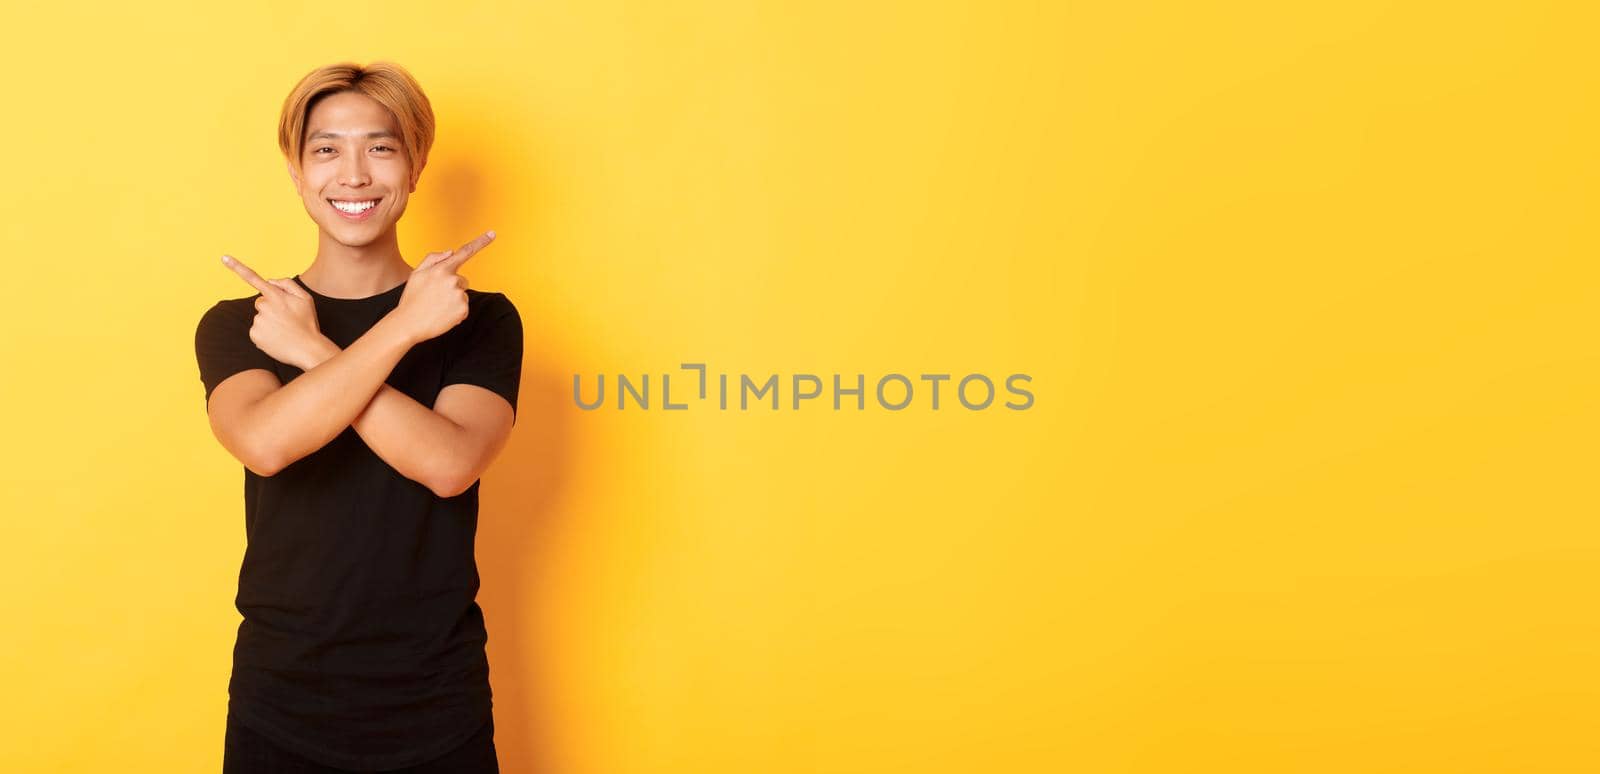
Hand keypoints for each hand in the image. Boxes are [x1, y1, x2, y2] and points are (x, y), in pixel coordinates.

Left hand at [221, 254, 327, 370]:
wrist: (307, 349)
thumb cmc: (307, 323)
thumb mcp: (305, 298)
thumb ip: (287, 284)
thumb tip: (269, 281)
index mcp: (275, 295)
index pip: (254, 278)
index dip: (237, 267)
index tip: (224, 257)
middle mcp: (264, 306)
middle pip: (261, 302)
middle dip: (271, 307)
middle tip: (287, 319)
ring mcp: (258, 321)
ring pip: (260, 317)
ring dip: (270, 322)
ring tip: (284, 330)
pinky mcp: (254, 335)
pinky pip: (257, 331)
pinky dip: (266, 334)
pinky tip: (277, 338)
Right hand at [393, 230, 495, 343]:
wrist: (408, 324)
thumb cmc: (412, 298)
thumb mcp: (416, 274)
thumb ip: (433, 258)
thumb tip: (451, 252)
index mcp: (441, 269)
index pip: (464, 252)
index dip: (480, 242)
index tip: (492, 233)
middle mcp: (453, 280)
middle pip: (462, 280)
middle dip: (452, 286)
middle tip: (435, 297)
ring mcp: (459, 295)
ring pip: (462, 294)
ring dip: (453, 300)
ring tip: (436, 306)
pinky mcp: (463, 310)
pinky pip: (463, 308)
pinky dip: (455, 312)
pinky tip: (442, 314)